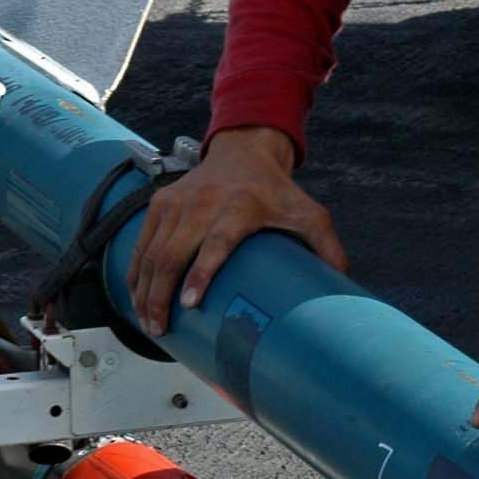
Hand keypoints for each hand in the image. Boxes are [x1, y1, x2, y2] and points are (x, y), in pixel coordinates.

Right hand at [127, 126, 347, 337]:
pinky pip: (141, 242)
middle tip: (161, 327)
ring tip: (148, 321)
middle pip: (173, 253)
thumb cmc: (275, 190)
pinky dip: (135, 271)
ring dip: (144, 290)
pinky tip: (136, 296)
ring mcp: (178, 202)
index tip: (189, 304)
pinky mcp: (160, 203)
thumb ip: (327, 247)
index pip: (216, 243)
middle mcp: (204, 203)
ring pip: (151, 252)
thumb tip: (343, 285)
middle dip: (161, 295)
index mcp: (240, 207)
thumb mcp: (309, 213)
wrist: (244, 151)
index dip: (200, 273)